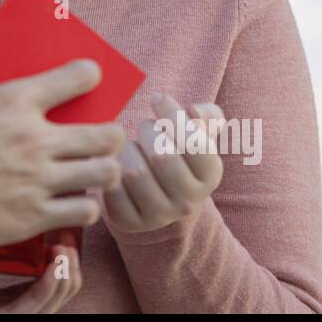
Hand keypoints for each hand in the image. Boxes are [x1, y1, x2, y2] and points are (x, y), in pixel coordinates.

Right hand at [0, 45, 125, 253]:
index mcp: (12, 102)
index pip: (76, 76)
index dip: (89, 74)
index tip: (89, 77)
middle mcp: (35, 140)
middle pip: (107, 134)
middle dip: (113, 135)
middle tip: (103, 138)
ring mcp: (38, 181)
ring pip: (105, 174)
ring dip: (105, 172)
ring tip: (95, 173)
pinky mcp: (34, 217)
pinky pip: (85, 212)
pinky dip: (86, 208)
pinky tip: (75, 204)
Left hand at [102, 93, 223, 233]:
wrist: (157, 198)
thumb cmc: (176, 153)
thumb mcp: (197, 134)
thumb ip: (207, 115)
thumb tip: (195, 112)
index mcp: (210, 176)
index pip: (195, 142)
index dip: (172, 114)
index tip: (157, 98)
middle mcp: (188, 201)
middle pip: (163, 157)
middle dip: (148, 131)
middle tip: (144, 127)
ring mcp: (159, 216)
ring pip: (136, 174)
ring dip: (128, 151)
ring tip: (131, 147)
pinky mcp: (129, 223)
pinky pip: (113, 190)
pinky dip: (111, 170)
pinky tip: (117, 164)